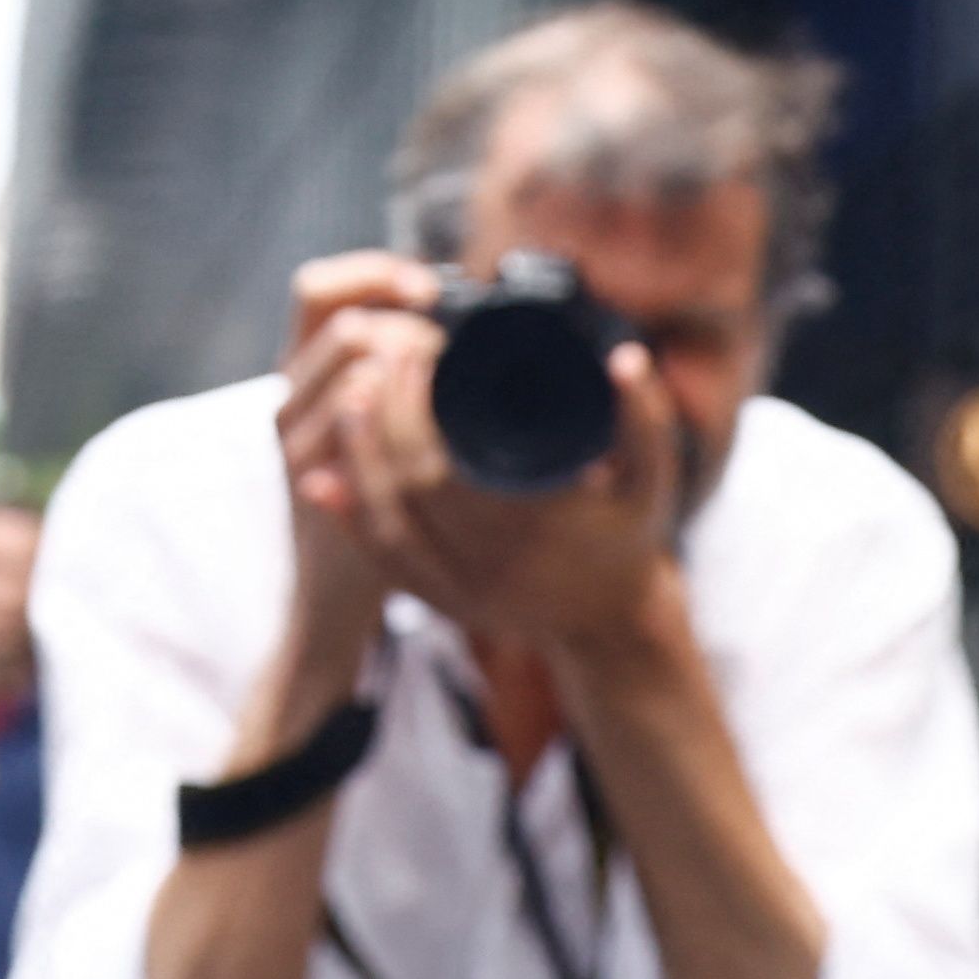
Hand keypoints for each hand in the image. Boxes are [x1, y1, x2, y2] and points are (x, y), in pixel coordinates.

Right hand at [267, 253, 422, 693]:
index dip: (373, 274)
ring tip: (453, 397)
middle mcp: (290, 396)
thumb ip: (395, 366)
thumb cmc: (377, 501)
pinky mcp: (314, 483)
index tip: (430, 290)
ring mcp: (297, 441)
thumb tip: (446, 309)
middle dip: (410, 333)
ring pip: (355, 374)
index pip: (317, 288)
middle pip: (347, 325)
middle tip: (453, 360)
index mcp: (305, 370)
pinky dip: (402, 421)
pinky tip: (443, 432)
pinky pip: (355, 433)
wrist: (335, 592)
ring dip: (411, 378)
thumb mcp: (376, 423)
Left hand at [326, 315, 689, 662]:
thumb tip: (626, 356)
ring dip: (358, 463)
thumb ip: (646, 416)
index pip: (448, 461)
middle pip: (408, 486)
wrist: (615, 626)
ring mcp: (461, 589)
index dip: (417, 407)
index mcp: (534, 525)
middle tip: (376, 363)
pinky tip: (324, 480)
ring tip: (348, 401)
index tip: (415, 352)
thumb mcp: (654, 480)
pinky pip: (384, 563)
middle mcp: (490, 562)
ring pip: (387, 525)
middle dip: (383, 421)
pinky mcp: (440, 602)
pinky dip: (350, 522)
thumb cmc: (629, 540)